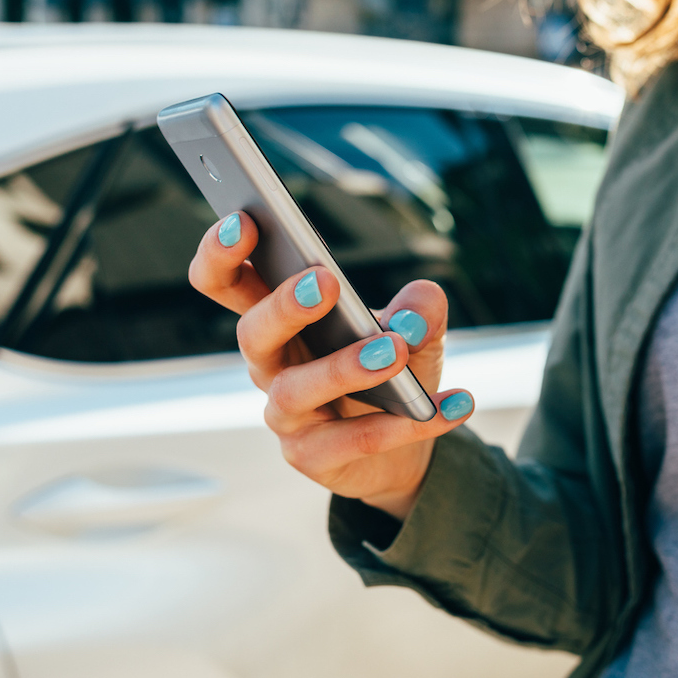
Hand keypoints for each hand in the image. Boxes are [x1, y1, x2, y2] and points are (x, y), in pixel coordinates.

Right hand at [189, 212, 473, 519]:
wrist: (405, 441)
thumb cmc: (392, 367)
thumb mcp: (415, 327)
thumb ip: (420, 308)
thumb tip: (418, 311)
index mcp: (278, 318)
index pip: (227, 281)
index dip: (222, 253)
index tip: (246, 220)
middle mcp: (270, 364)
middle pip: (251, 332)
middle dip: (283, 306)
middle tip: (322, 281)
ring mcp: (285, 414)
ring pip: (296, 390)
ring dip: (344, 367)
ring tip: (395, 349)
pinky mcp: (312, 457)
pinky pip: (353, 440)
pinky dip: (407, 423)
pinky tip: (455, 402)